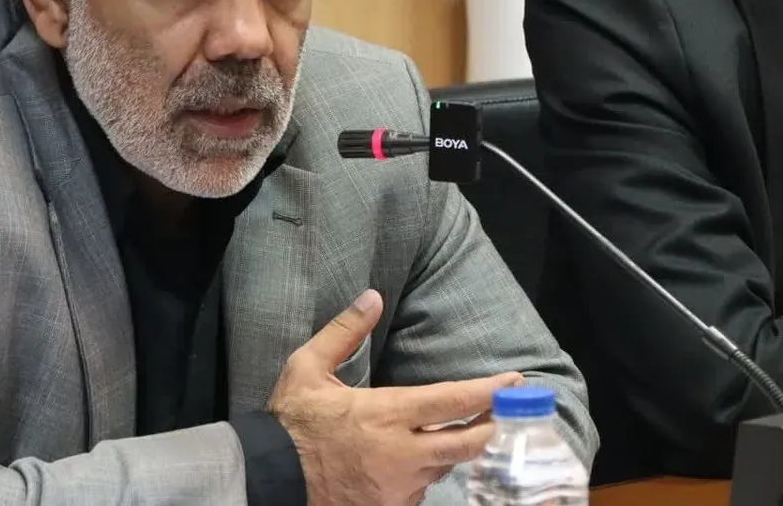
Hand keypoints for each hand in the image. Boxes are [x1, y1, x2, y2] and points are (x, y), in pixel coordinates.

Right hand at [266, 289, 523, 505]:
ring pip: (445, 467)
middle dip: (494, 426)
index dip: (488, 391)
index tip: (514, 381)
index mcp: (385, 414)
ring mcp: (398, 487)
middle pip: (468, 443)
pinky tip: (415, 461)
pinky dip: (424, 474)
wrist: (269, 476)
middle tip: (509, 413)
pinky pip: (421, 490)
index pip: (452, 401)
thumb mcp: (308, 366)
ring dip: (453, 450)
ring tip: (461, 433)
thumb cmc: (290, 420)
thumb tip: (372, 296)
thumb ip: (344, 331)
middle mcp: (401, 454)